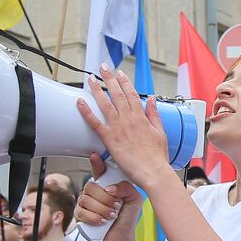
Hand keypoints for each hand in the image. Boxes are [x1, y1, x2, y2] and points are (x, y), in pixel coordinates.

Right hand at [75, 152, 145, 240]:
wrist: (120, 238)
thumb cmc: (127, 218)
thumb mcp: (134, 199)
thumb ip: (127, 188)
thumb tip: (111, 188)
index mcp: (108, 185)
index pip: (99, 170)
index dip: (96, 162)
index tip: (95, 156)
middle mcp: (95, 192)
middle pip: (92, 186)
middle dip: (106, 198)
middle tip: (116, 206)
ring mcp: (86, 203)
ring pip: (87, 199)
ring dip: (102, 210)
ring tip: (111, 215)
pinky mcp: (80, 215)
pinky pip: (82, 211)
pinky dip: (94, 217)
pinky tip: (102, 221)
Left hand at [76, 67, 171, 192]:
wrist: (153, 172)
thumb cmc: (157, 157)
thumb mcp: (160, 132)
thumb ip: (154, 114)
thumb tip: (151, 99)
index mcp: (141, 117)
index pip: (132, 94)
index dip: (125, 82)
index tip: (120, 73)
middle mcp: (129, 119)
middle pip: (117, 94)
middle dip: (109, 79)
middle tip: (103, 67)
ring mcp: (118, 128)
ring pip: (105, 104)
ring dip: (97, 89)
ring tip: (91, 79)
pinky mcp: (110, 139)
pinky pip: (95, 123)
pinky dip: (87, 111)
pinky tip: (80, 102)